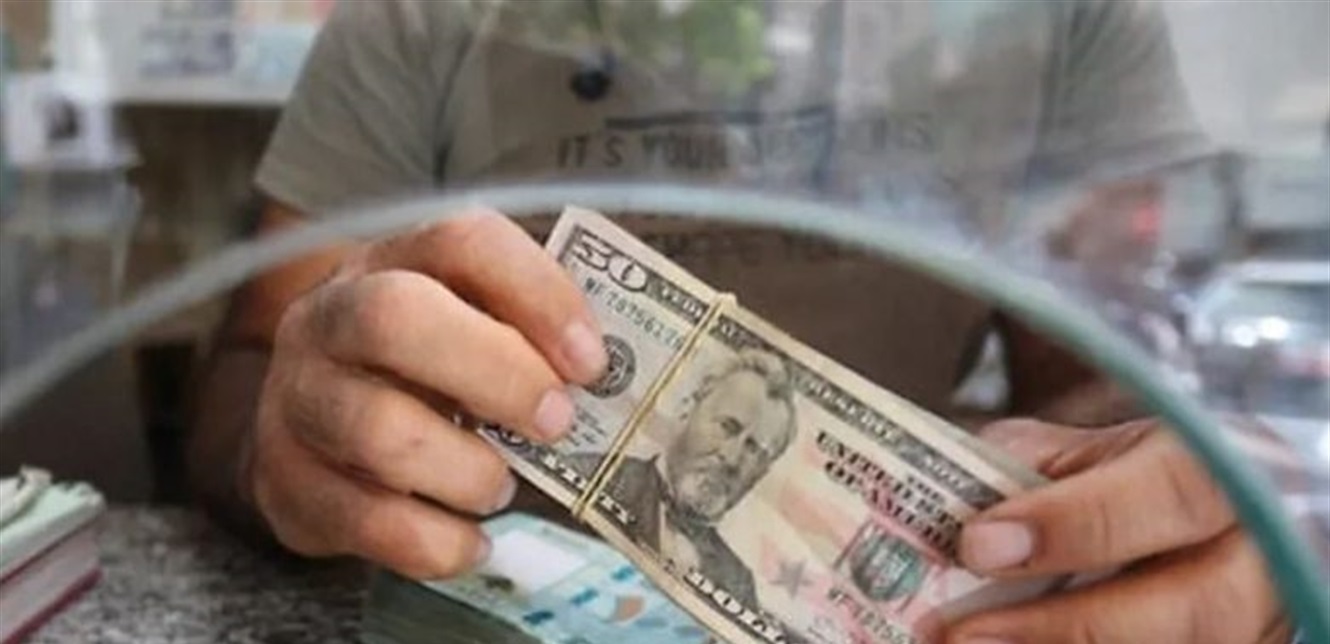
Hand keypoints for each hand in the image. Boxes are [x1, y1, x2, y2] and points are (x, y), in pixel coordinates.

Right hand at [246, 211, 606, 578]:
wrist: (311, 425)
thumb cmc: (424, 370)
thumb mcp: (473, 328)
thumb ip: (532, 336)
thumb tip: (612, 379)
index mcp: (396, 261)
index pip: (464, 242)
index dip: (537, 294)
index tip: (591, 362)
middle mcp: (330, 315)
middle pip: (396, 318)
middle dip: (496, 374)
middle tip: (555, 423)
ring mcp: (297, 397)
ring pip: (378, 431)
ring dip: (466, 471)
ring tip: (499, 488)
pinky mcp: (284, 479)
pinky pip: (364, 520)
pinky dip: (436, 542)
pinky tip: (470, 541)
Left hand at [946, 419, 1292, 643]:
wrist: (1188, 521)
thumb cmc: (1122, 481)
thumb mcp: (1075, 454)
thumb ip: (1023, 471)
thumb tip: (948, 514)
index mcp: (1219, 473)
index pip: (1170, 494)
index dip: (1075, 523)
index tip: (979, 542)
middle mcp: (1256, 555)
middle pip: (1193, 606)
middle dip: (1069, 623)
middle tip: (963, 632)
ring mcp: (1258, 623)